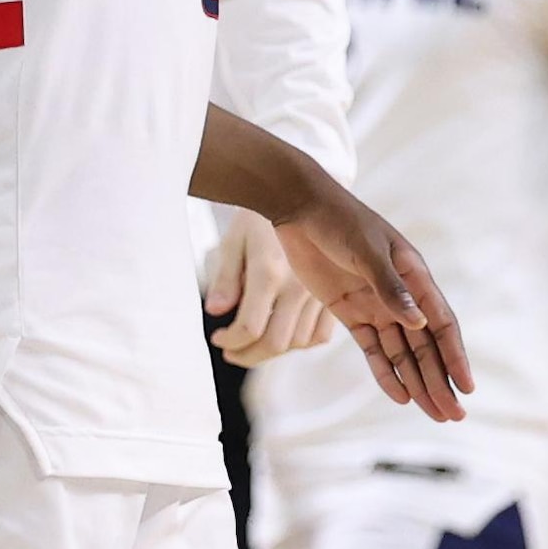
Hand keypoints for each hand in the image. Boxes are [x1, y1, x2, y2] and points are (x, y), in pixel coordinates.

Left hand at [205, 206, 337, 364]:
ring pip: (298, 342)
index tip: (218, 339)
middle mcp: (298, 286)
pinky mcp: (332, 294)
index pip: (250, 328)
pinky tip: (282, 334)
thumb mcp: (234, 240)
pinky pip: (320, 334)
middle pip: (275, 344)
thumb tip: (215, 312)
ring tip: (252, 345)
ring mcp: (318, 292)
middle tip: (231, 352)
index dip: (230, 342)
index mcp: (270, 271)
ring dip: (272, 352)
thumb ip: (226, 279)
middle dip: (247, 355)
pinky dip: (301, 343)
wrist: (301, 193)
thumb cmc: (260, 216)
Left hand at [271, 182, 472, 421]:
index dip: (455, 356)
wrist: (300, 208)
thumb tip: (418, 323)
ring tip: (434, 414)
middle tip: (453, 415)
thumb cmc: (340, 220)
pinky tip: (400, 396)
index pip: (441, 324)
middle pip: (425, 346)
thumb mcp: (366, 250)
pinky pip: (373, 349)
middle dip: (440, 381)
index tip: (467, 387)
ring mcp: (376, 305)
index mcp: (414, 276)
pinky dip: (386, 373)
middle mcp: (400, 295)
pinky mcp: (351, 312)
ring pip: (403, 353)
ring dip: (418, 383)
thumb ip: (390, 287)